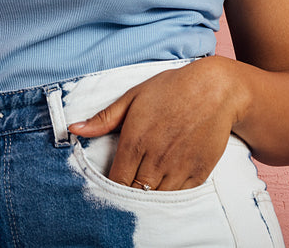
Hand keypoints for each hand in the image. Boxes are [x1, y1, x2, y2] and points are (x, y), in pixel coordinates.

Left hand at [65, 57, 247, 190]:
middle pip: (136, 193)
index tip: (108, 183)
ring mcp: (179, 168)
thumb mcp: (132, 97)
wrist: (215, 91)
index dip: (110, 186)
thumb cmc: (170, 90)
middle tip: (124, 188)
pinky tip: (164, 185)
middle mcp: (156, 159)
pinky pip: (179, 196)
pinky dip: (169, 194)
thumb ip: (103, 119)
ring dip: (148, 196)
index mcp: (135, 141)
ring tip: (143, 187)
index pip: (117, 180)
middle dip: (127, 194)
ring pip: (157, 198)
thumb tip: (74, 129)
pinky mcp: (199, 173)